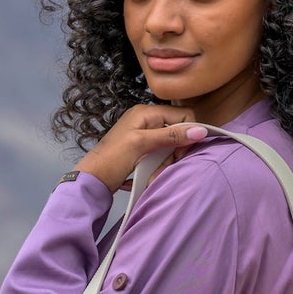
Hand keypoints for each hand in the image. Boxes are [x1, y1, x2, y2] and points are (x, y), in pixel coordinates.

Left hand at [75, 103, 208, 191]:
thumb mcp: (142, 145)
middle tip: (163, 166)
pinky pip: (160, 156)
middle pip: (177, 133)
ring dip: (164, 164)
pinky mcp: (142, 150)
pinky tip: (148, 176)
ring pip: (170, 148)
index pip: (183, 116)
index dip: (187, 133)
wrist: (91, 180)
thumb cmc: (111, 159)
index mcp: (146, 112)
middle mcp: (147, 120)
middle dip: (173, 153)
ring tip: (152, 175)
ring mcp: (144, 136)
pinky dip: (157, 167)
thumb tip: (201, 130)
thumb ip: (170, 136)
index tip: (180, 152)